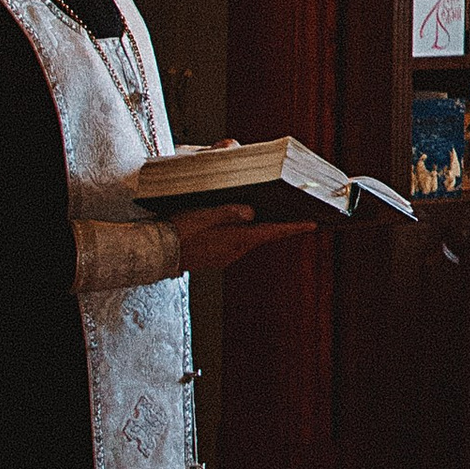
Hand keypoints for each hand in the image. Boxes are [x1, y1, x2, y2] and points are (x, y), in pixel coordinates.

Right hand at [174, 208, 308, 271]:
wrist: (156, 254)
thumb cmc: (178, 231)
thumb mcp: (204, 215)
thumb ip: (229, 212)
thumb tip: (252, 211)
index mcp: (237, 239)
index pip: (273, 232)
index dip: (294, 227)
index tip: (314, 224)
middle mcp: (235, 251)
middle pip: (263, 234)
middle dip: (276, 222)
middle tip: (293, 211)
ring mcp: (225, 256)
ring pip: (247, 238)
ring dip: (255, 227)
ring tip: (264, 211)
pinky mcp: (215, 257)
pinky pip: (233, 242)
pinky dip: (239, 232)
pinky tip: (233, 222)